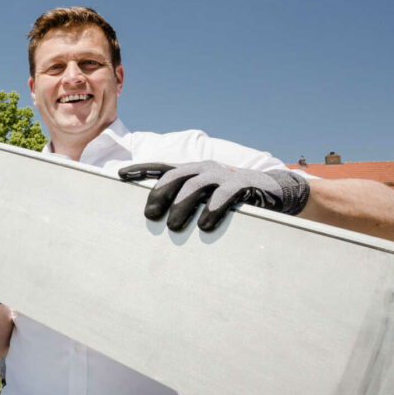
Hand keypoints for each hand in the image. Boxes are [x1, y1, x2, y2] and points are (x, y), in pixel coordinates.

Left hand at [118, 161, 309, 231]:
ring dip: (181, 206)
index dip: (141, 169)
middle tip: (151, 215)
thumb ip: (186, 202)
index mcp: (193, 170)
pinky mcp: (242, 185)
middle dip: (159, 194)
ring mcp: (223, 175)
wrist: (273, 191)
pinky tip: (205, 224)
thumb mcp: (206, 197)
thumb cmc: (231, 198)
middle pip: (174, 176)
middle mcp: (205, 168)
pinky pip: (222, 195)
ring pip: (194, 186)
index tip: (121, 174)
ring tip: (173, 227)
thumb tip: (159, 220)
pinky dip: (211, 209)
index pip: (162, 167)